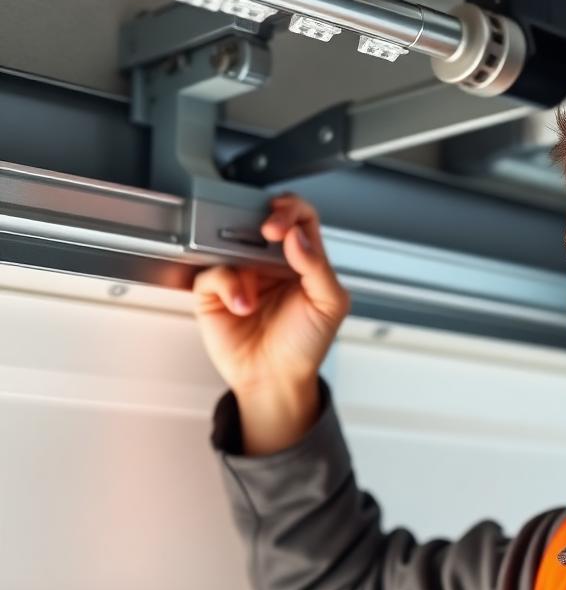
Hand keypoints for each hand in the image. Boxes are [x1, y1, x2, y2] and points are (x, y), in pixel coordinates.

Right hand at [192, 193, 350, 397]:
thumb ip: (318, 267)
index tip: (283, 223)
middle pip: (260, 220)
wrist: (276, 379)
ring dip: (245, 261)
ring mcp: (241, 274)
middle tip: (267, 231)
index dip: (290, 210)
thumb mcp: (329, 305)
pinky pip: (212, 272)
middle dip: (263, 221)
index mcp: (301, 260)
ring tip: (257, 289)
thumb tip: (297, 236)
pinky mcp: (215, 292)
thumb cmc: (305, 345)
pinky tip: (243, 306)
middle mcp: (270, 262)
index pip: (299, 217)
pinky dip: (228, 286)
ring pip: (231, 242)